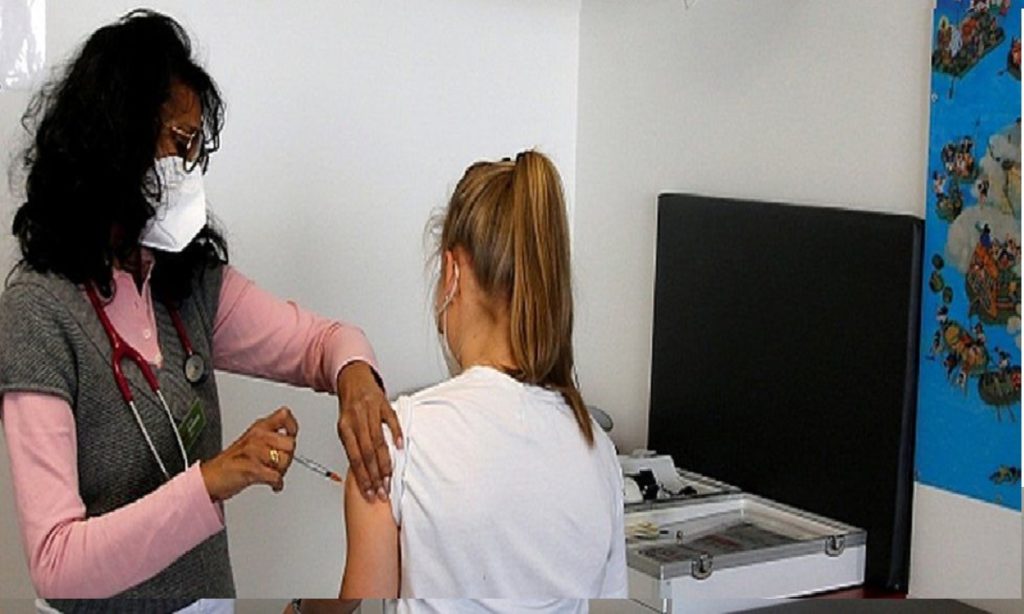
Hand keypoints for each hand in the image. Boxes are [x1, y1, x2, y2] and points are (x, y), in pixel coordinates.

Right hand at [201, 407, 297, 501]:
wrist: (210, 478)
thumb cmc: (232, 462)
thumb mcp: (252, 442)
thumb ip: (272, 438)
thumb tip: (291, 441)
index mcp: (259, 428)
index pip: (284, 415)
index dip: (292, 426)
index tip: (292, 436)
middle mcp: (257, 437)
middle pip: (290, 444)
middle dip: (287, 457)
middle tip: (280, 464)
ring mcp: (253, 451)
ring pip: (284, 461)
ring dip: (281, 472)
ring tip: (273, 474)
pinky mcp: (251, 468)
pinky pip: (275, 476)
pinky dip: (276, 483)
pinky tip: (273, 484)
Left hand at [336, 361, 401, 501]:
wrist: (353, 378)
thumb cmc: (351, 407)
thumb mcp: (346, 426)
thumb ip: (353, 446)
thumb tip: (361, 473)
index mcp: (344, 428)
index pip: (354, 458)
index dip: (362, 478)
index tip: (368, 493)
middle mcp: (356, 420)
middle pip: (366, 453)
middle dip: (374, 477)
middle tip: (381, 492)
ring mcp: (370, 412)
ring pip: (378, 442)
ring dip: (385, 464)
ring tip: (389, 480)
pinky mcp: (383, 404)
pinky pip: (391, 421)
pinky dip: (396, 434)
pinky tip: (400, 448)